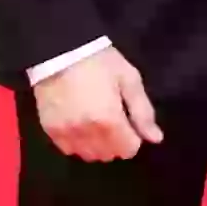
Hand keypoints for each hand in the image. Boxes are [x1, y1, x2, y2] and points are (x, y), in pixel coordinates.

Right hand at [33, 47, 163, 162]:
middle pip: (109, 154)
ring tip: (95, 124)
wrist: (60, 49)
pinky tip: (79, 126)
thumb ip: (143, 112)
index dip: (133, 138)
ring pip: (89, 155)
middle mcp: (87, 132)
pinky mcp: (50, 130)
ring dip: (97, 145)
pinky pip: (68, 149)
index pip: (129, 149)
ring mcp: (67, 133)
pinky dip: (77, 143)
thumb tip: (156, 138)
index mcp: (109, 120)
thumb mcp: (129, 79)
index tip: (128, 123)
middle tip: (112, 121)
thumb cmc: (100, 61)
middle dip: (116, 142)